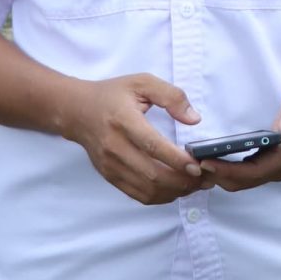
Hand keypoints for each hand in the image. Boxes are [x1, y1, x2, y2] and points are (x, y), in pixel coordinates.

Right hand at [60, 74, 203, 204]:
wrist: (76, 111)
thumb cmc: (111, 95)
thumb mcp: (142, 82)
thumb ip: (171, 96)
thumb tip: (194, 119)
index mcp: (123, 120)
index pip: (152, 145)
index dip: (177, 160)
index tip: (197, 165)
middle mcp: (115, 146)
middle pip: (152, 174)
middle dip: (183, 180)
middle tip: (204, 178)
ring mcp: (111, 165)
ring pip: (147, 189)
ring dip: (175, 191)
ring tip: (194, 184)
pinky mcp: (110, 176)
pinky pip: (139, 195)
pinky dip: (161, 197)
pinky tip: (175, 188)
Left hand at [200, 80, 280, 193]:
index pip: (253, 172)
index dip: (228, 171)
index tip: (206, 163)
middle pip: (244, 181)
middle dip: (217, 176)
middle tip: (192, 165)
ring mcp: (275, 167)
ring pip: (242, 180)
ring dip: (219, 176)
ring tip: (196, 164)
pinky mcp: (269, 163)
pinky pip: (244, 173)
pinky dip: (226, 170)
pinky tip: (210, 161)